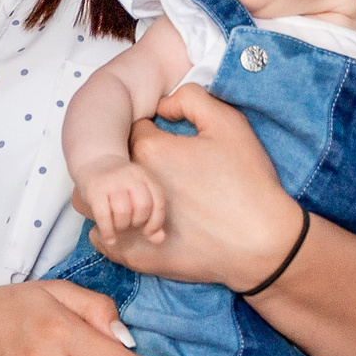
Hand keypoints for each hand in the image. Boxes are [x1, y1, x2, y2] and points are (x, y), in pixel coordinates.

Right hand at [74, 157, 167, 245]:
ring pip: (123, 211)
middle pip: (142, 206)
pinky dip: (108, 231)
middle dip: (138, 222)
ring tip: (118, 227)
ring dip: (122, 226)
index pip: (158, 202)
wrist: (94, 162)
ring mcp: (111, 182)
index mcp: (145, 177)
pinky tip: (109, 239)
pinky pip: (103, 215)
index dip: (156, 222)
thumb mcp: (138, 195)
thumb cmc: (120, 186)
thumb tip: (159, 240)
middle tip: (130, 225)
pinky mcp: (95, 190)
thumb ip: (151, 218)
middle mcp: (130, 177)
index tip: (148, 232)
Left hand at [99, 86, 298, 287]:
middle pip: (108, 165)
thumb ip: (191, 100)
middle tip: (156, 173)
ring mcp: (128, 223)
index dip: (150, 135)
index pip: (131, 131)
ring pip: (93, 202)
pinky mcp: (132, 255)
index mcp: (150, 150)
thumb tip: (163, 104)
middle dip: (124, 164)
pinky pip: (101, 237)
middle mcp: (129, 186)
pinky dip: (111, 229)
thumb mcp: (228, 124)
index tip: (170, 146)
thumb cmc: (248, 183)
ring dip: (109, 196)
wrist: (262, 243)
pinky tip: (134, 225)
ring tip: (138, 200)